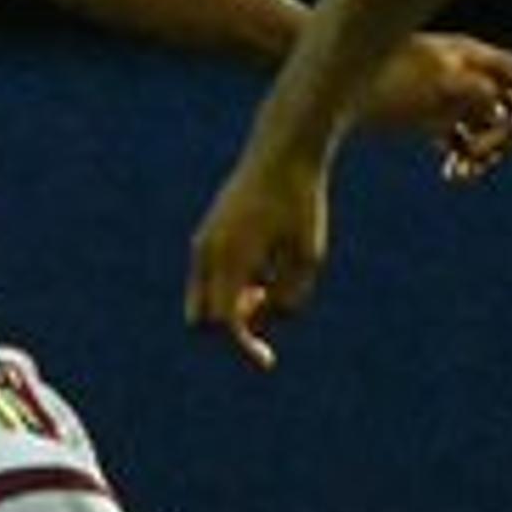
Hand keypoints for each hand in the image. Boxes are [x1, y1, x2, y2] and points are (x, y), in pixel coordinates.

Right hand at [185, 154, 331, 371]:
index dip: (244, 346)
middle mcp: (206, 251)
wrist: (282, 151)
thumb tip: (264, 323)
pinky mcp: (207, 235)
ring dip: (235, 304)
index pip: (224, 322)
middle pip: (201, 319)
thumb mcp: (310, 256)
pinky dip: (233, 285)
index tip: (268, 360)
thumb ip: (291, 298)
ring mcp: (202, 242)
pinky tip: (265, 259)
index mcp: (230, 256)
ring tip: (273, 272)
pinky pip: (211, 279)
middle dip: (234, 326)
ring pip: (204, 300)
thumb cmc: (302, 202)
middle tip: (269, 302)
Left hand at [354, 33, 511, 183]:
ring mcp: (448, 94)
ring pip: (487, 128)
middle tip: (478, 157)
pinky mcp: (427, 113)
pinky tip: (450, 172)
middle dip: (504, 139)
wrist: (331, 78)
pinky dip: (463, 155)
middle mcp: (467, 73)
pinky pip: (461, 137)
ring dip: (485, 154)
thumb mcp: (434, 87)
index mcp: (472, 57)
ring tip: (463, 172)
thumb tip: (504, 112)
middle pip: (511, 110)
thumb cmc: (380, 78)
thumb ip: (477, 95)